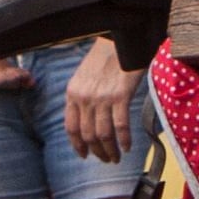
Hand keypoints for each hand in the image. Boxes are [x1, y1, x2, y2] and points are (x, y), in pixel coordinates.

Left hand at [64, 38, 135, 163]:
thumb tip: (87, 120)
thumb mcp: (83, 77)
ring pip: (103, 135)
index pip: (71, 128)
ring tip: (116, 158)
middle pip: (88, 135)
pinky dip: (124, 140)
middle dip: (97, 152)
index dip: (77, 145)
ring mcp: (101, 98)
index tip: (84, 155)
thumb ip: (82, 97)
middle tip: (106, 159)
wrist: (119, 39)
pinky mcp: (120, 96)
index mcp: (72, 94)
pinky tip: (128, 147)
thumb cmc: (104, 58)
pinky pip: (120, 126)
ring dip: (110, 151)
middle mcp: (84, 98)